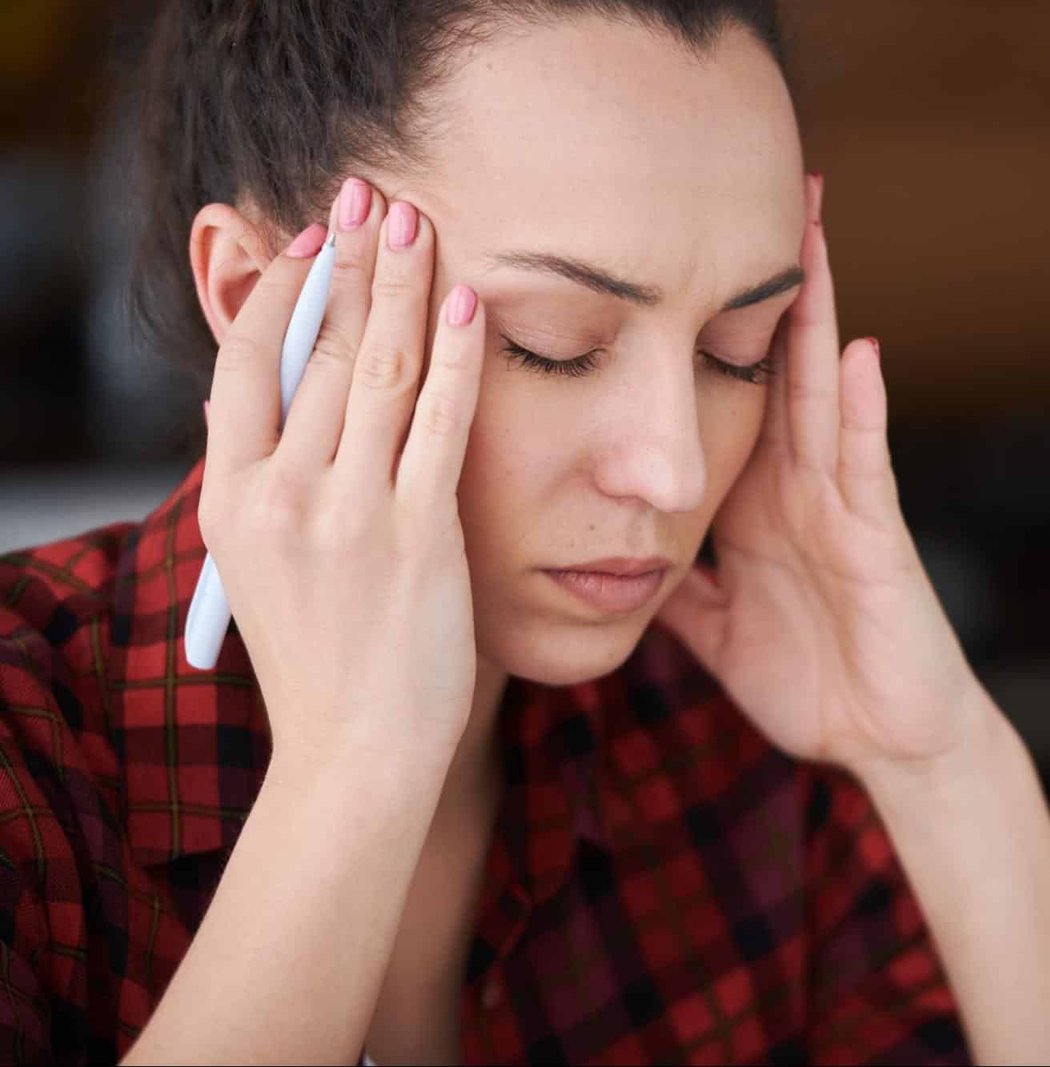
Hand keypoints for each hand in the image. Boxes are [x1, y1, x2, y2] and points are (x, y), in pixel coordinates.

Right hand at [199, 179, 484, 768]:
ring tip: (416, 220)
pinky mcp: (421, 535)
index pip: (244, 364)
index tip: (311, 239)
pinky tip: (467, 303)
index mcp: (231, 501)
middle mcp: (283, 496)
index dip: (279, 290)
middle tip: (371, 193)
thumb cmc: (321, 661)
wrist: (358, 754)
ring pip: (375, 370)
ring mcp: (352, 514)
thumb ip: (274, 481)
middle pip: (315, 349)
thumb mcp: (263, 566)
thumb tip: (288, 398)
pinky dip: (455, 356)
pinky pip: (441, 423)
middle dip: (349, 262)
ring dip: (400, 285)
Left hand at [657, 175, 988, 775]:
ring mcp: (840, 504)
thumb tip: (607, 555)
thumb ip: (673, 584)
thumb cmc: (809, 679)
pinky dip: (864, 411)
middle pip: (771, 367)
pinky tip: (859, 353)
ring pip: (820, 391)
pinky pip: (867, 465)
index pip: (721, 397)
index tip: (658, 268)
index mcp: (754, 503)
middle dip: (758, 287)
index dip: (695, 331)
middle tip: (745, 198)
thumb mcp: (715, 628)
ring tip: (808, 233)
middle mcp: (796, 486)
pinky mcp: (876, 538)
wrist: (884, 740)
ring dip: (818, 314)